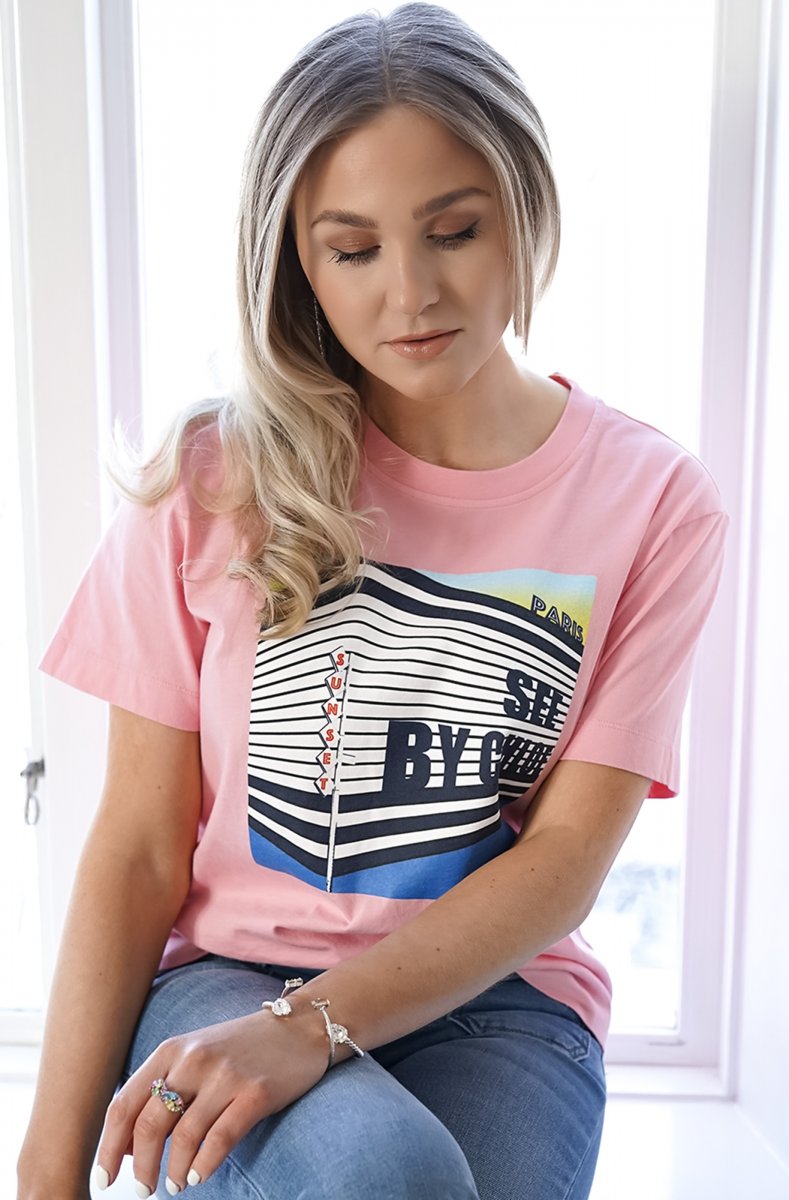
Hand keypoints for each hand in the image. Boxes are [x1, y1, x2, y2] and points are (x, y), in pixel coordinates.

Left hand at [95, 1007, 328, 1193]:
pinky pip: (221, 1137)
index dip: (107, 1148)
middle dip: (139, 1167)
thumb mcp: (193, 1058)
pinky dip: (204, 1164)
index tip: (102, 1180)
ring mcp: (225, 1075)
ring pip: (183, 1136)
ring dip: (172, 1171)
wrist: (298, 1028)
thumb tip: (125, 1150)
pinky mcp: (256, 1092)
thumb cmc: (239, 1050)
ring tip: (174, 1186)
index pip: (124, 1105)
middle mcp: (193, 1059)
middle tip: (141, 1191)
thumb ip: (160, 1092)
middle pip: (148, 1123)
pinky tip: (199, 1176)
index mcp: (170, 1050)